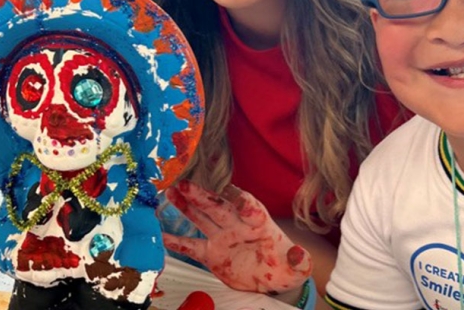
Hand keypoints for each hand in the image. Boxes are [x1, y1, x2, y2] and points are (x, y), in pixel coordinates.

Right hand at [163, 180, 311, 294]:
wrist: (272, 279)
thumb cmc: (285, 266)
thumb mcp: (296, 266)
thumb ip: (298, 261)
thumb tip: (300, 255)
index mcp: (260, 224)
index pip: (251, 208)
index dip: (242, 200)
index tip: (231, 192)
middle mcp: (238, 226)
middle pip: (219, 207)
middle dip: (203, 196)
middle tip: (185, 184)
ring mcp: (222, 238)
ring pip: (202, 219)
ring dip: (187, 207)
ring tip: (171, 193)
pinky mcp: (212, 254)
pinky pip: (193, 247)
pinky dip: (178, 242)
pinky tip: (162, 235)